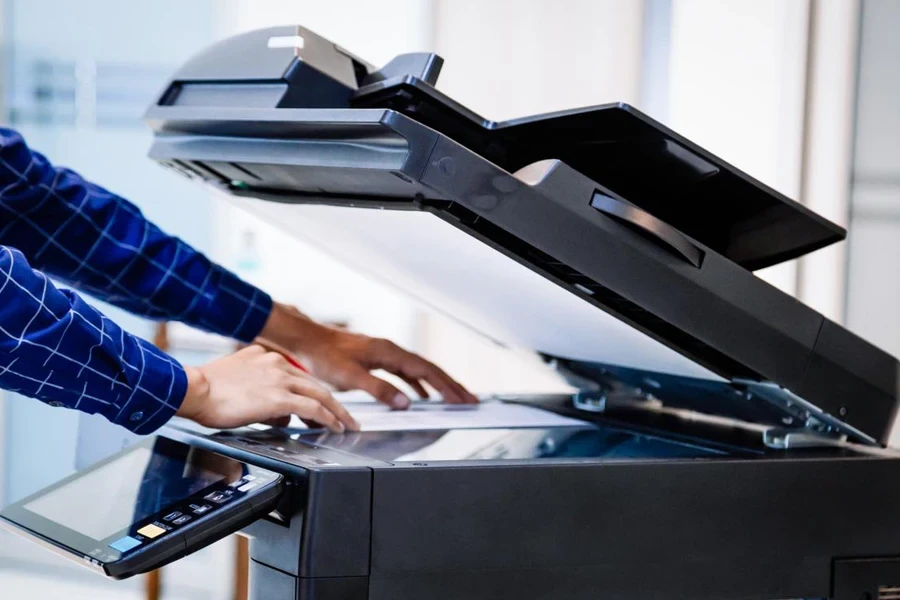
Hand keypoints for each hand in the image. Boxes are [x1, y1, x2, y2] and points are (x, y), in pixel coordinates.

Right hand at [175, 345, 358, 432]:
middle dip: (334, 403)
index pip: (298, 376)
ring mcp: (280, 379)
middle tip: (346, 416)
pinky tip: (335, 427)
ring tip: (347, 425)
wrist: (193, 388)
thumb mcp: (237, 379)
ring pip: (320, 395)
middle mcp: (276, 363)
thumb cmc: (205, 389)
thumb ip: (260, 390)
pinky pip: (313, 408)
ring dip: (337, 412)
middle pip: (315, 384)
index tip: (322, 403)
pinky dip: (328, 418)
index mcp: (265, 357)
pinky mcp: (279, 397)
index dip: (313, 391)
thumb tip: (279, 413)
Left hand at [258, 303, 477, 408]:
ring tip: (454, 398)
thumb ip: (380, 390)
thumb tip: (406, 403)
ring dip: (437, 384)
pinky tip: (420, 396)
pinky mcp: (376, 359)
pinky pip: (406, 372)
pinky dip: (418, 384)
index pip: (427, 371)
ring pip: (419, 370)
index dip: (447, 386)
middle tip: (471, 399)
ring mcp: (385, 354)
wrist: (307, 340)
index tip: (464, 398)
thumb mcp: (351, 378)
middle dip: (451, 385)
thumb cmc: (325, 356)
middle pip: (429, 369)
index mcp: (389, 353)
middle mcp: (391, 351)